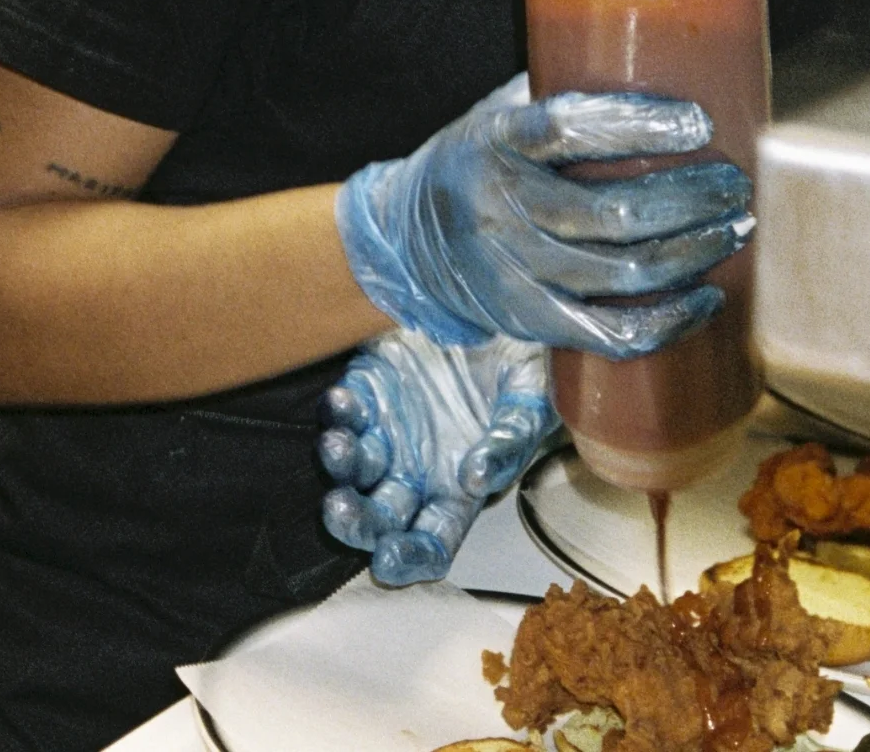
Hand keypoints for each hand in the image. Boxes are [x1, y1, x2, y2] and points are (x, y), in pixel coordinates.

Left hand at [319, 327, 557, 584]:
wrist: (501, 309)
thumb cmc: (524, 367)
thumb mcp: (531, 402)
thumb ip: (511, 442)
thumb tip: (477, 479)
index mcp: (457, 491)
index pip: (430, 543)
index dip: (408, 559)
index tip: (388, 560)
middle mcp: (414, 473)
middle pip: (376, 519)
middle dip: (355, 522)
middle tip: (342, 507)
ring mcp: (386, 435)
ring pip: (349, 469)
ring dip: (340, 465)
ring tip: (338, 445)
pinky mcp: (367, 393)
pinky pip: (343, 412)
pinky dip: (337, 412)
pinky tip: (342, 402)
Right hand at [334, 74, 751, 358]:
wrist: (409, 237)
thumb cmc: (483, 161)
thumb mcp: (502, 113)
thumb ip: (565, 98)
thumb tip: (668, 67)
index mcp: (499, 141)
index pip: (569, 128)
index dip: (638, 125)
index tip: (698, 122)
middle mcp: (502, 208)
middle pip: (613, 212)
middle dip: (691, 200)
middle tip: (734, 185)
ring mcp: (514, 270)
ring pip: (621, 273)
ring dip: (693, 252)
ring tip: (734, 229)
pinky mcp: (529, 319)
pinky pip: (610, 333)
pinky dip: (668, 320)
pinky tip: (706, 297)